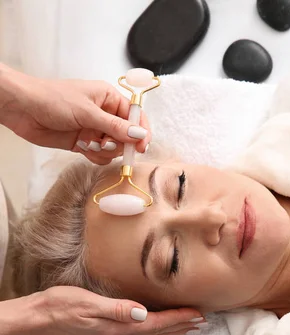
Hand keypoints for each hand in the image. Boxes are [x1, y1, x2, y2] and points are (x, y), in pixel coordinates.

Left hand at [0, 64, 150, 164]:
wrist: (23, 110)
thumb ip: (115, 127)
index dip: (141, 132)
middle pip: (126, 136)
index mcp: (108, 98)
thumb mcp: (87, 112)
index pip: (135, 116)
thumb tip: (140, 135)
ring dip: (104, 151)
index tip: (141, 146)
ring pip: (113, 149)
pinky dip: (94, 156)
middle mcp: (104, 114)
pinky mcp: (84, 143)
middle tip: (105, 143)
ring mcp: (94, 129)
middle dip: (119, 144)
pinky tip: (82, 148)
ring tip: (88, 143)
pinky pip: (100, 155)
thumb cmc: (52, 99)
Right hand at [0, 287, 204, 334]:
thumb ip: (116, 309)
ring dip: (171, 332)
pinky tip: (158, 331)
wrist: (40, 318)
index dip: (178, 319)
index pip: (156, 324)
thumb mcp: (88, 303)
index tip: (198, 315)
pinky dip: (155, 334)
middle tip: (202, 323)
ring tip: (189, 328)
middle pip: (158, 334)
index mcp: (118, 328)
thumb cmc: (62, 306)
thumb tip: (142, 313)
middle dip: (181, 328)